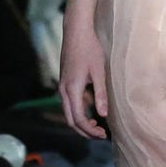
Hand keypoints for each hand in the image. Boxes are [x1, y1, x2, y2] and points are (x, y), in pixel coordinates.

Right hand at [58, 19, 108, 138]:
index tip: (103, 134)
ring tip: (97, 125)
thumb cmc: (90, 48)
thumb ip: (101, 93)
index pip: (79, 118)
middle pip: (70, 120)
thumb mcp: (99, 71)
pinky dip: (78, 111)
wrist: (76, 31)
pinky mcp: (64, 82)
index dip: (90, 130)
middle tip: (100, 135)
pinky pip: (69, 103)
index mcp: (72, 89)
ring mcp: (62, 86)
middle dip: (84, 131)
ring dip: (81, 122)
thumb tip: (103, 114)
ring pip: (68, 113)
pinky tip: (92, 108)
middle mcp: (63, 90)